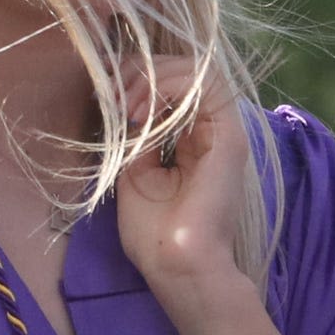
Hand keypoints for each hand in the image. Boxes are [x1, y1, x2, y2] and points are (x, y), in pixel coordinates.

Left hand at [107, 51, 256, 331]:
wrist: (176, 265)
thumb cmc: (153, 231)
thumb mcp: (133, 170)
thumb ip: (136, 136)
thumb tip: (124, 105)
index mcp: (191, 139)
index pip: (171, 82)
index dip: (136, 76)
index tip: (105, 94)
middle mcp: (211, 130)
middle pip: (183, 69)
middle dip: (140, 71)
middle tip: (111, 94)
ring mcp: (223, 131)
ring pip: (196, 70)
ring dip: (151, 76)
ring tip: (124, 105)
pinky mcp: (230, 137)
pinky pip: (207, 86)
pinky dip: (167, 86)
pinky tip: (140, 111)